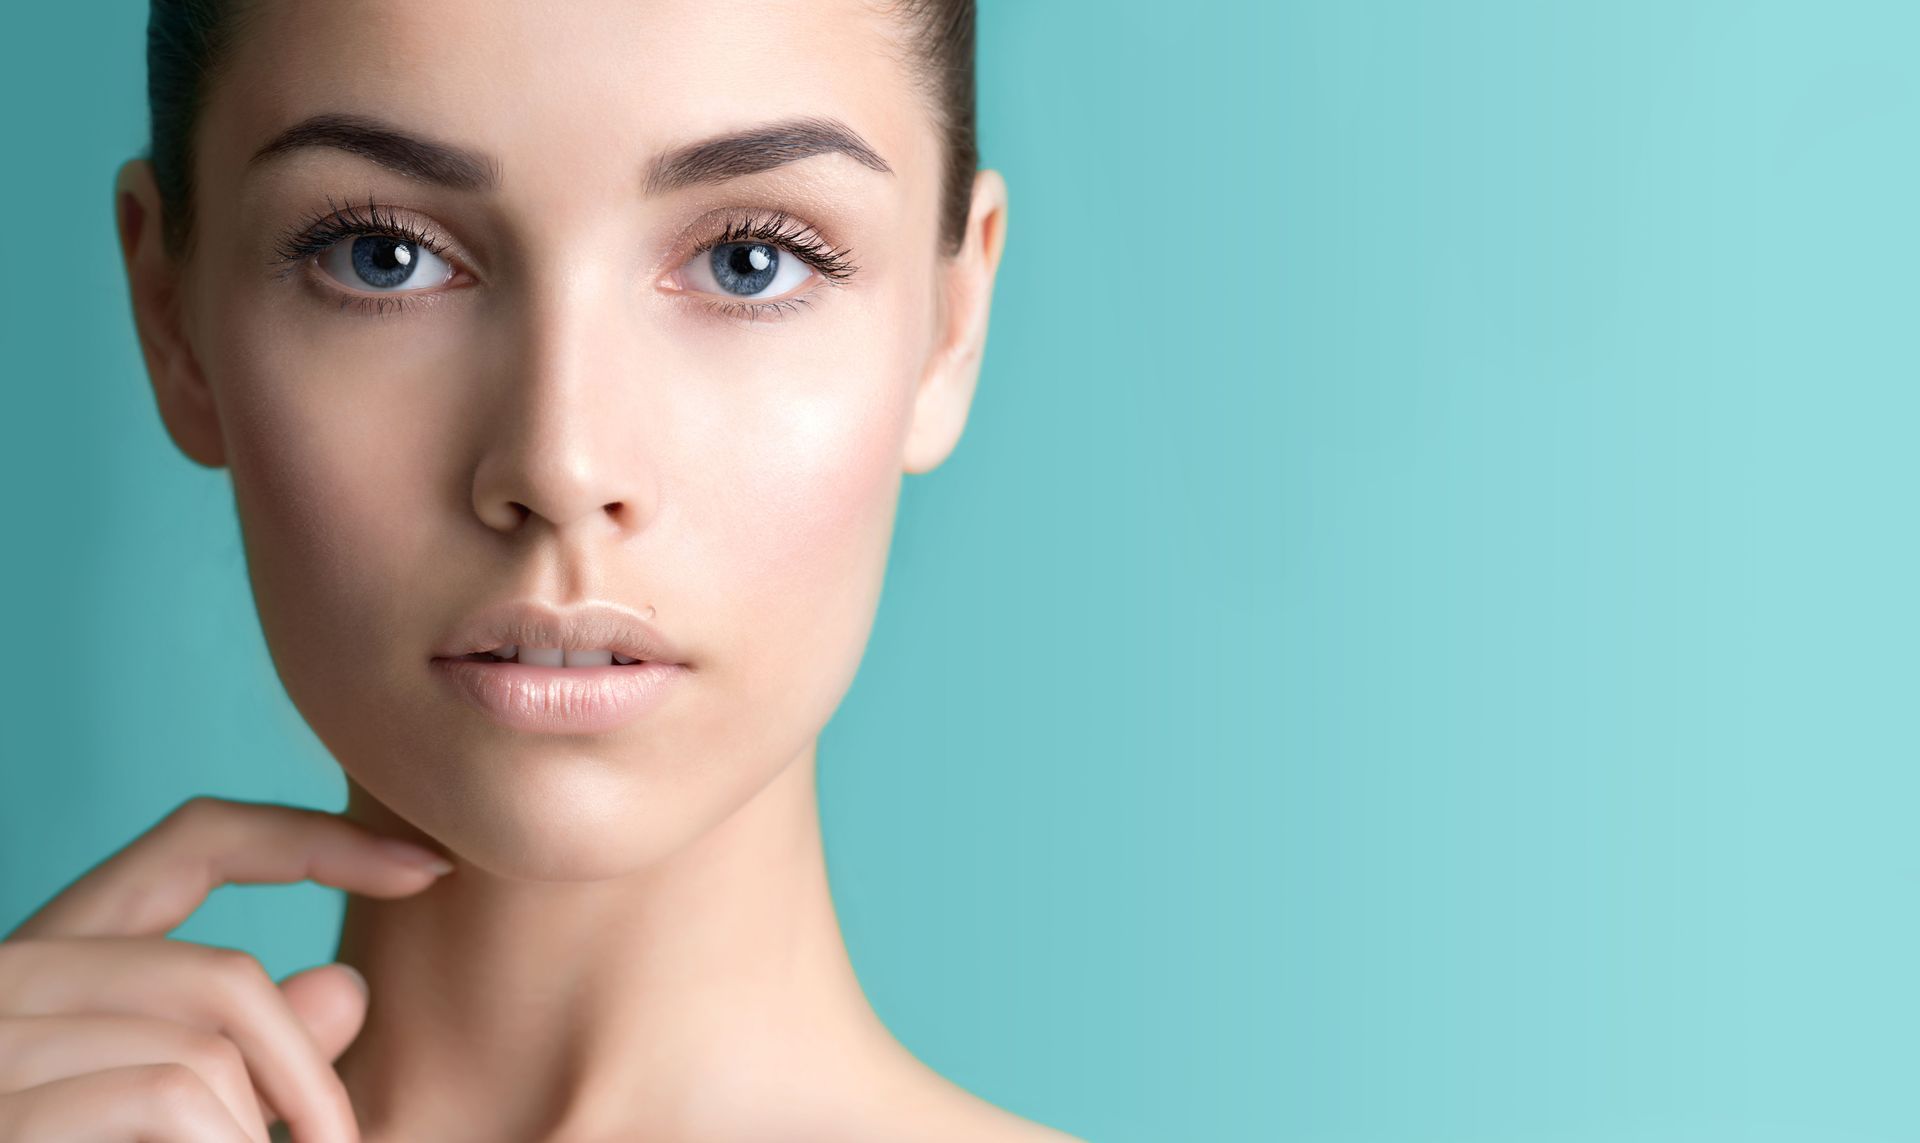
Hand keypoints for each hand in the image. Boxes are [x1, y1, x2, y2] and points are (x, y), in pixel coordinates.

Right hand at [0, 796, 454, 1141]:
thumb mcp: (168, 1111)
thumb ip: (245, 1051)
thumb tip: (346, 987)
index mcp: (57, 956)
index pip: (195, 841)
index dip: (315, 839)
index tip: (429, 865)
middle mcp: (9, 975)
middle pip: (222, 976)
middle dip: (307, 1076)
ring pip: (203, 1055)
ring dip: (256, 1138)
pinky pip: (171, 1097)